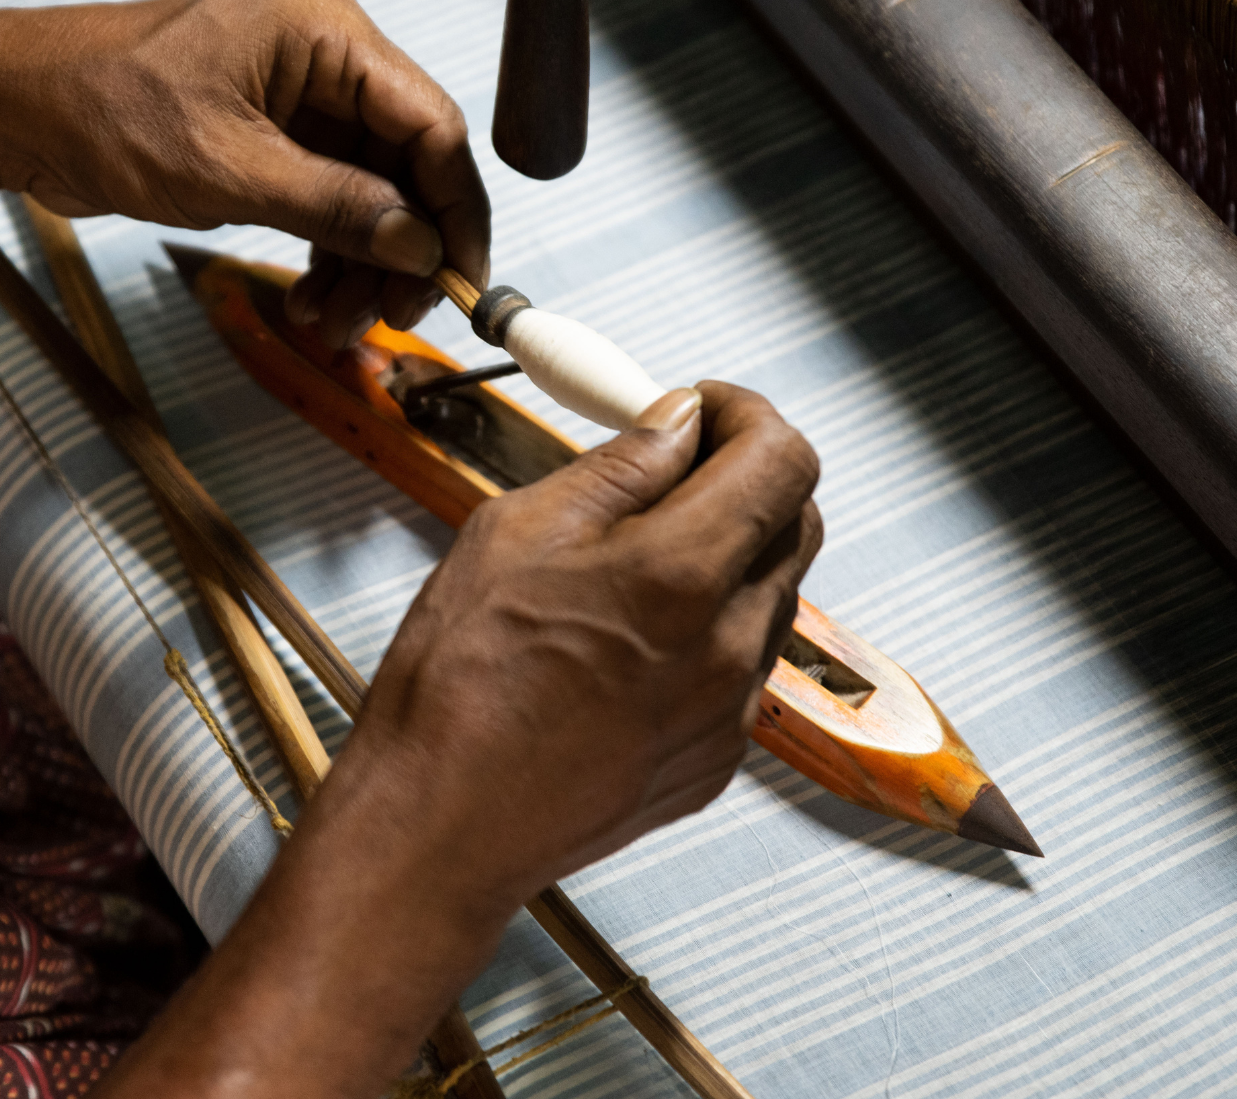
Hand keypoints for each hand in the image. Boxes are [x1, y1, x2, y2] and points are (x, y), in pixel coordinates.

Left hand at [15, 0, 489, 344]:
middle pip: (406, 164)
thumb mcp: (229, 168)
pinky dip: (327, 252)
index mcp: (327, 33)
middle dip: (402, 249)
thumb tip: (419, 246)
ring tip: (334, 324)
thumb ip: (334, 205)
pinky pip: (329, 199)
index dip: (453, 208)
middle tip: (392, 319)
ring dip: (362, 263)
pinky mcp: (272, 137)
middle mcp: (326, 58)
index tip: (458, 279)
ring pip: (370, 192)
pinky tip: (314, 300)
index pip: (430, 123)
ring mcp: (300, 99)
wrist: (22, 110)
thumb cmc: (106, 108)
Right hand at [332, 380, 821, 914]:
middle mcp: (725, 646)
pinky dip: (705, 627)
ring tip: (626, 562)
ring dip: (724, 554)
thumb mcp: (514, 533)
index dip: (746, 415)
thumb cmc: (457, 689)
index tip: (701, 411)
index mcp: (678, 575)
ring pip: (770, 593)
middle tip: (667, 467)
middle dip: (744, 475)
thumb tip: (671, 425)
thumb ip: (616, 469)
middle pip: (796, 520)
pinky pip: (740, 665)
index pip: (784, 460)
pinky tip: (624, 636)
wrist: (440, 825)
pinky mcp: (716, 758)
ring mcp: (729, 711)